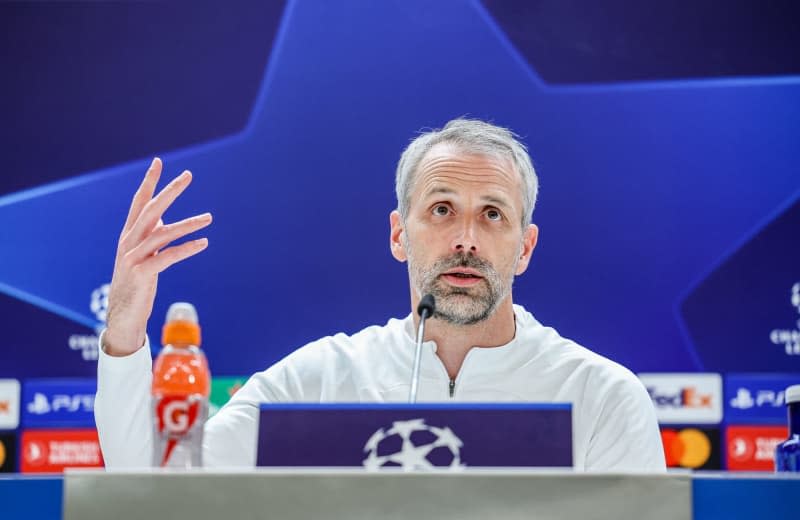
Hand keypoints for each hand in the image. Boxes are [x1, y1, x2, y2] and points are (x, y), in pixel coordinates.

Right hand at [103, 158, 211, 355]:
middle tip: (188, 175)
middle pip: (151, 210)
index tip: (159, 162)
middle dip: (169, 191)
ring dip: (188, 223)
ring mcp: (132, 257)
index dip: (149, 182)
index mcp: (129, 235)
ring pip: (162, 233)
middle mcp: (128, 242)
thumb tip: (162, 216)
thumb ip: (151, 235)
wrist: (122, 317)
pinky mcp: (141, 273)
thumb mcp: (143, 255)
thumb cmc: (136, 285)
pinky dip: (186, 249)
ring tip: (210, 217)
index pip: (139, 202)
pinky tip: (203, 243)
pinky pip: (167, 257)